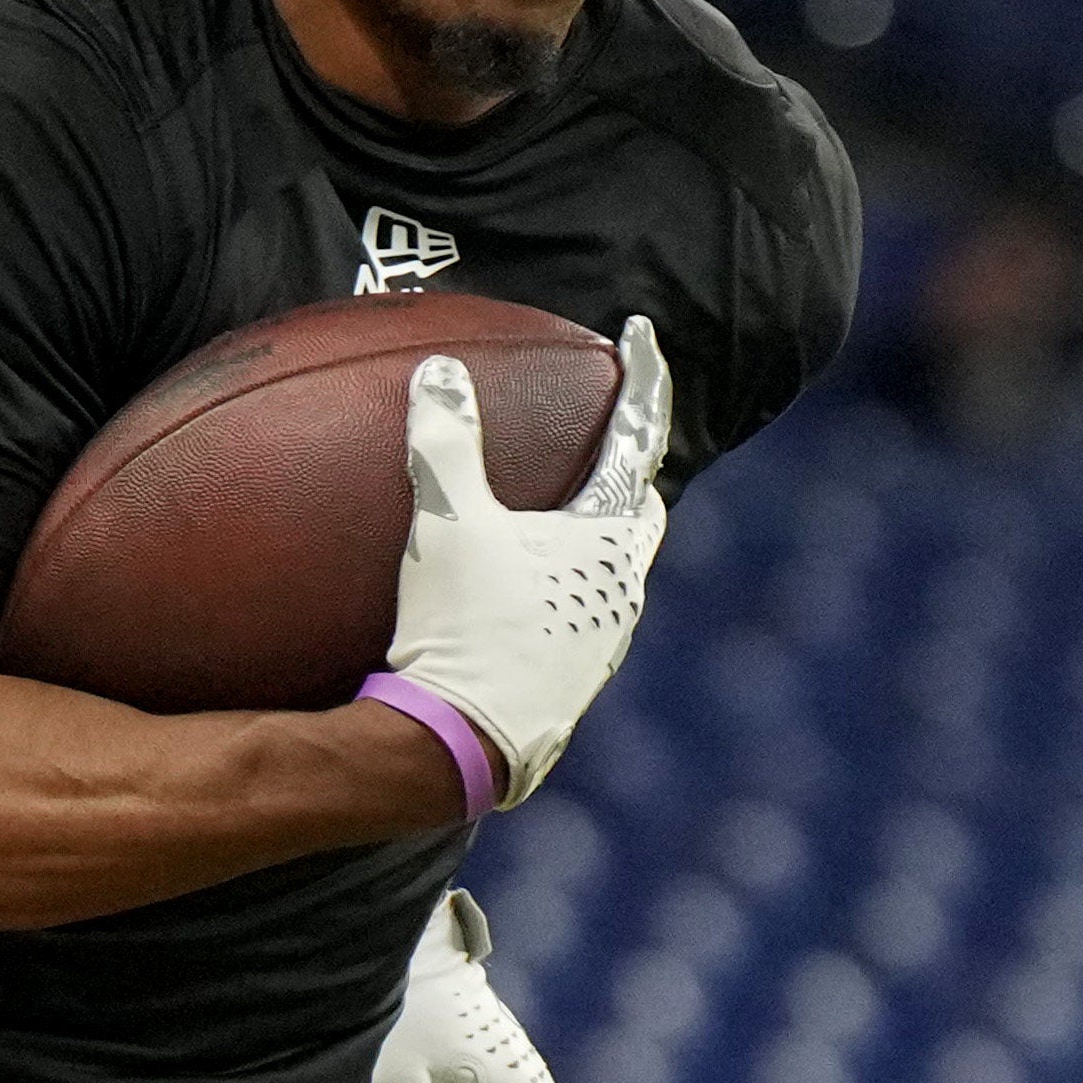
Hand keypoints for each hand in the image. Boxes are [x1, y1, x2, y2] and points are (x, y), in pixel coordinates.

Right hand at [373, 317, 673, 805]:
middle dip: (629, 472)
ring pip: (610, 576)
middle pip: (639, 516)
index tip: (641, 335)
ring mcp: (598, 648)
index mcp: (605, 543)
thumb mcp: (444, 524)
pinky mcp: (567, 689)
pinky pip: (576, 621)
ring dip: (591, 541)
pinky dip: (558, 592)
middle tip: (609, 439)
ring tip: (555, 520)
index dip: (642, 381)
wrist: (462, 748)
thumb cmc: (463, 631)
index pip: (637, 440)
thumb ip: (443, 442)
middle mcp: (619, 594)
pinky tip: (518, 598)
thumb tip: (439, 371)